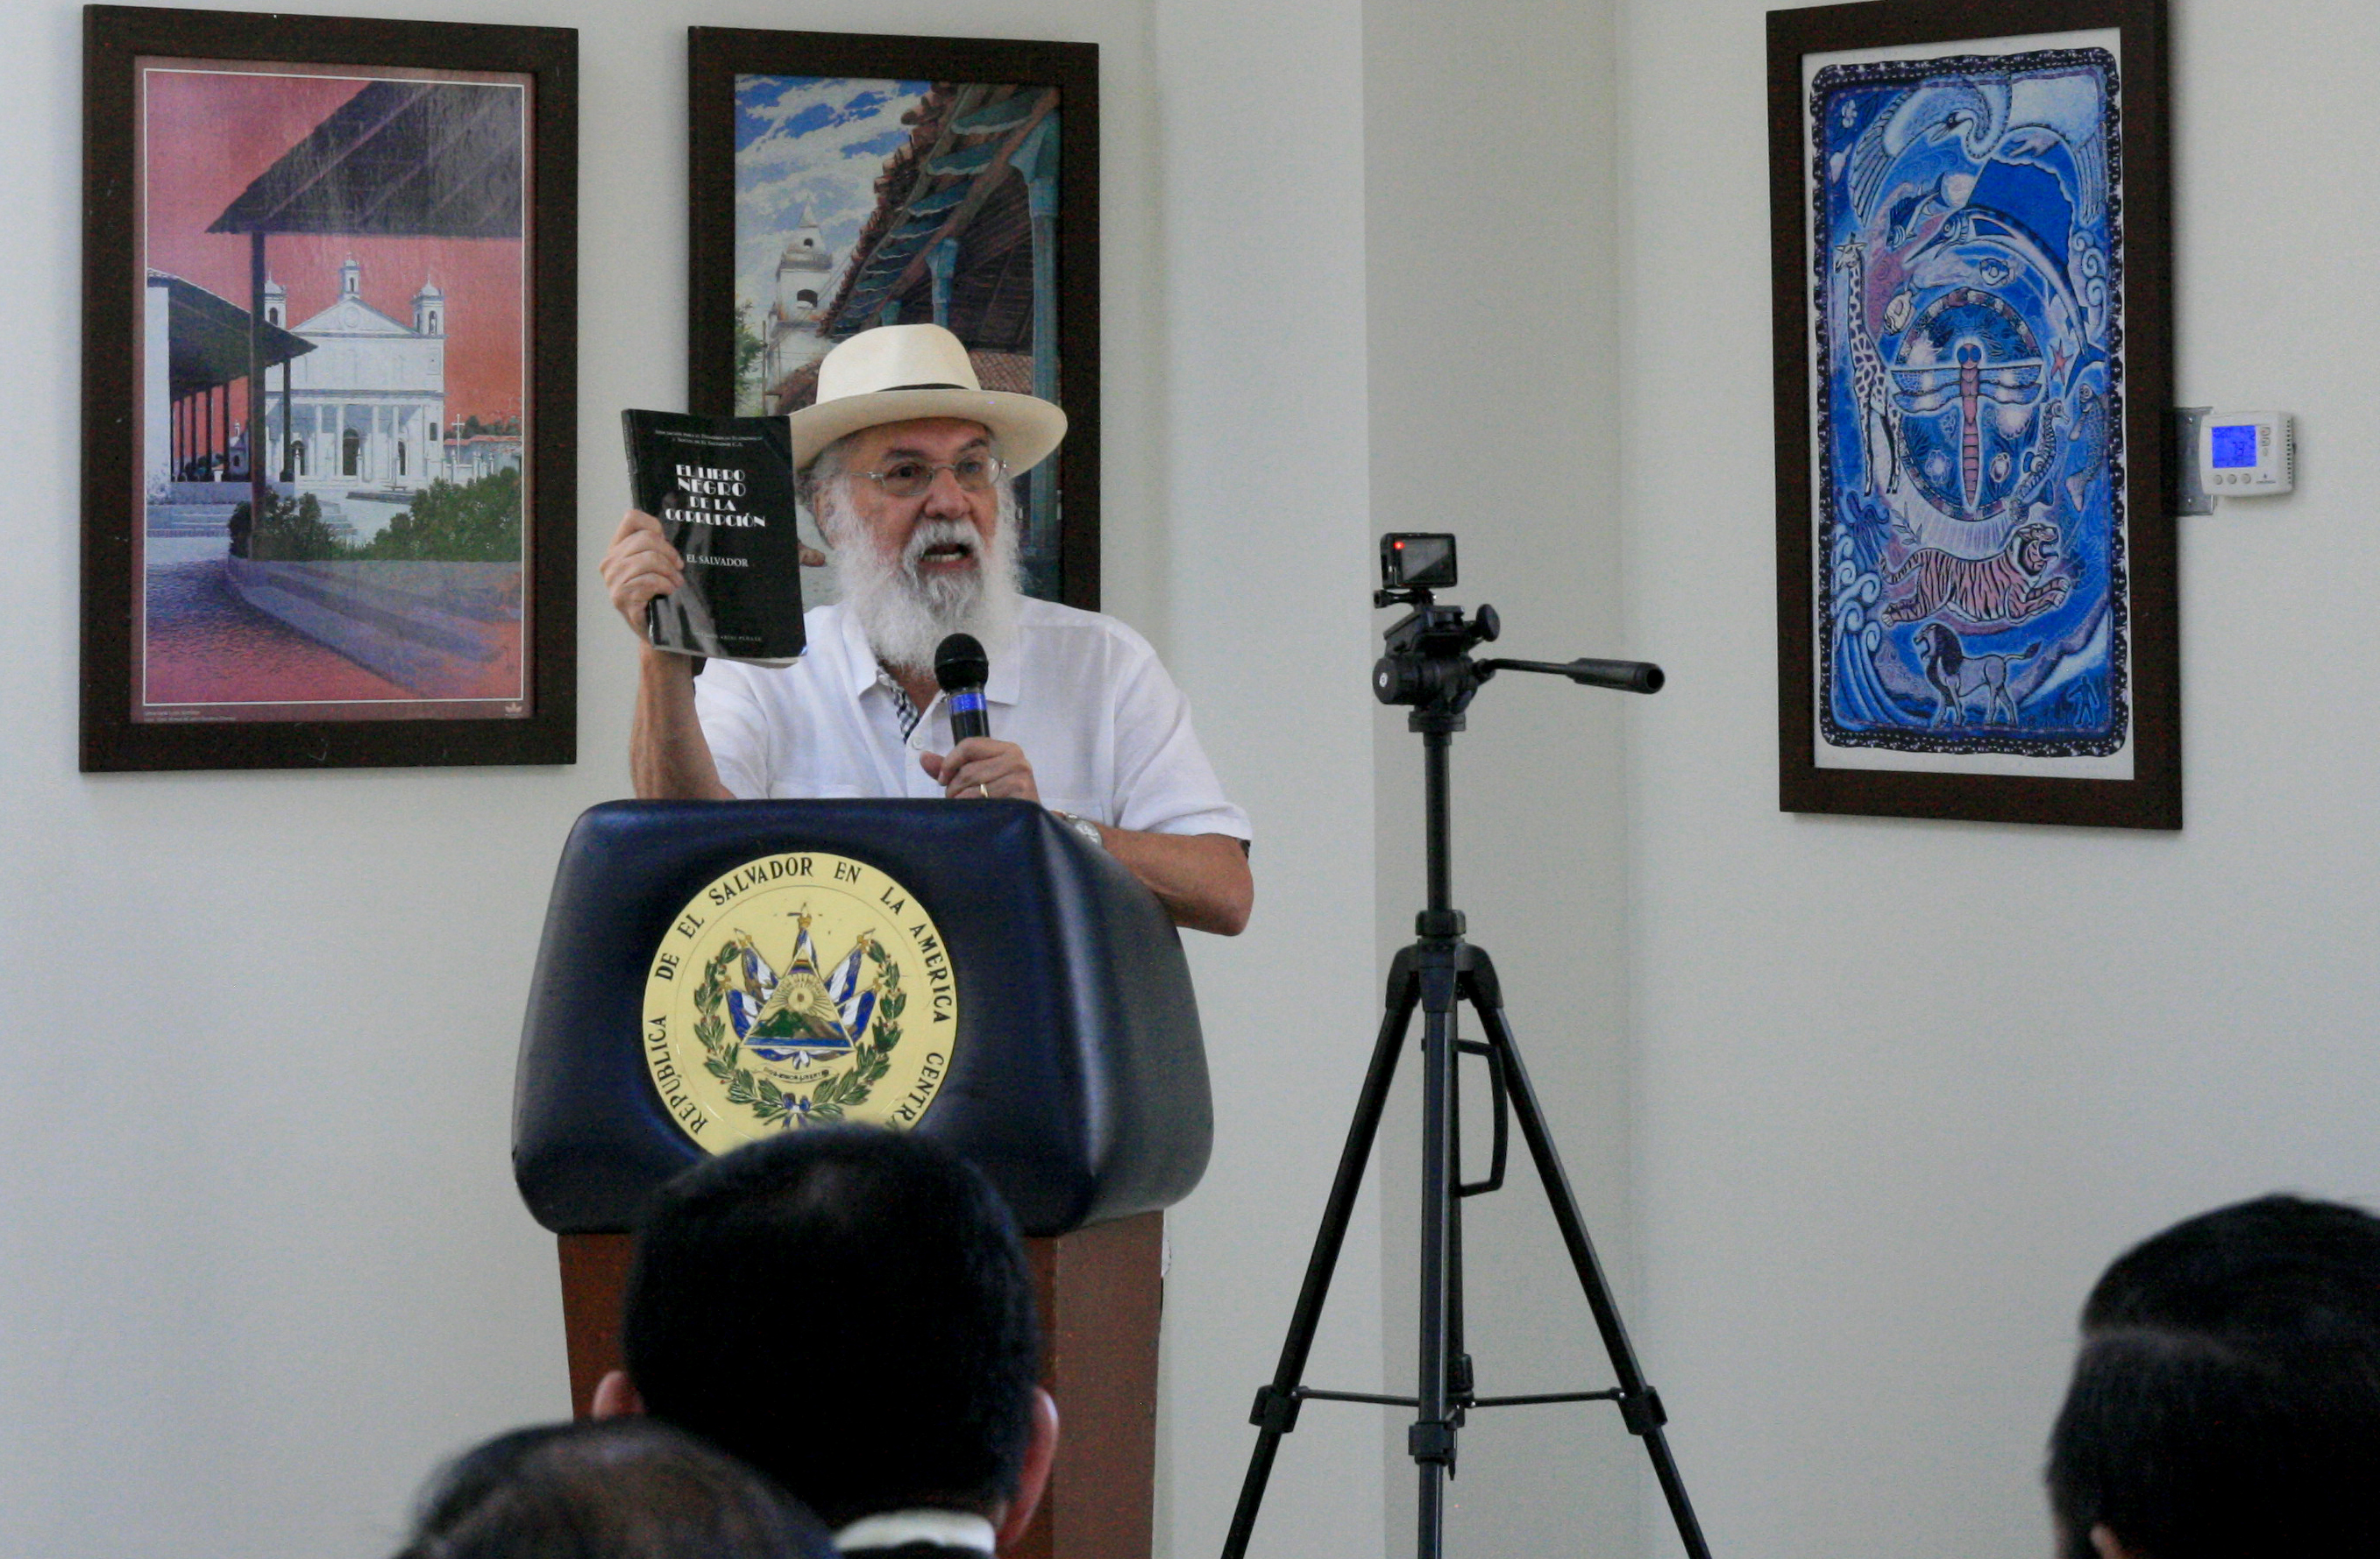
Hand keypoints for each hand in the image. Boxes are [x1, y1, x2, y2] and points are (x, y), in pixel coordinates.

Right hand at [600, 509, 682, 635]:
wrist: (656, 630)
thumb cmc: (657, 595)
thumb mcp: (654, 566)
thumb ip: (654, 547)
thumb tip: (663, 533)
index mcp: (617, 549)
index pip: (631, 518)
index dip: (653, 526)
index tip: (666, 543)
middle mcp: (610, 562)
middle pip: (646, 539)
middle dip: (669, 553)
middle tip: (678, 569)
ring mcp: (613, 581)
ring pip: (650, 559)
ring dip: (669, 572)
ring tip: (675, 583)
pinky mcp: (621, 598)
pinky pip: (649, 581)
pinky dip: (665, 585)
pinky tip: (668, 592)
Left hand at [920, 738, 1040, 803]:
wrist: (1029, 822)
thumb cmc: (1002, 798)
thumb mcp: (978, 777)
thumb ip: (952, 767)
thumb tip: (923, 757)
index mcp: (1007, 749)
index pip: (969, 745)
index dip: (949, 762)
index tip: (942, 780)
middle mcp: (1017, 760)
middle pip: (968, 770)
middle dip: (954, 788)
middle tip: (958, 800)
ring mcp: (1020, 778)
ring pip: (972, 786)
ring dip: (961, 801)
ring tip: (967, 808)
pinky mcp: (1021, 796)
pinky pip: (982, 800)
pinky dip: (972, 809)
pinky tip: (977, 814)